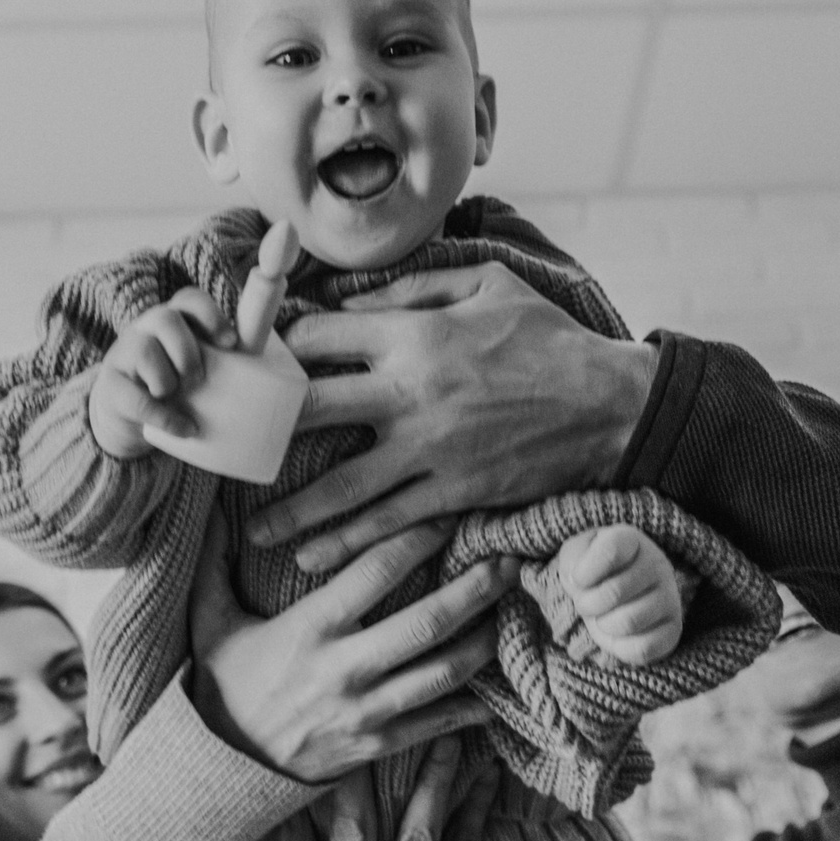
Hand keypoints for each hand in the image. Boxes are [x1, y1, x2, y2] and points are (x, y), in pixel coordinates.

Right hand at [89, 288, 230, 459]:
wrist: (127, 417)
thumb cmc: (174, 386)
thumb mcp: (199, 369)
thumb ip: (235, 366)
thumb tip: (293, 376)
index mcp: (173, 320)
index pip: (189, 299)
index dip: (210, 314)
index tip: (230, 342)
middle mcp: (146, 328)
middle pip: (165, 318)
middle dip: (188, 352)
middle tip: (197, 379)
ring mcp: (124, 354)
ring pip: (146, 351)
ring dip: (169, 380)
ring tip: (177, 395)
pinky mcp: (111, 387)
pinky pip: (138, 399)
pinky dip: (166, 417)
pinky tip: (184, 429)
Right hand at [188, 512, 512, 783]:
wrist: (219, 768)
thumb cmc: (221, 686)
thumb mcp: (210, 621)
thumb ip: (215, 563)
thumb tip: (207, 507)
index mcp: (310, 627)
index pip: (375, 571)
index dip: (418, 538)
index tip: (450, 515)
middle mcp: (345, 667)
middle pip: (426, 621)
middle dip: (474, 588)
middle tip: (510, 561)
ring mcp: (365, 710)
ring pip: (443, 672)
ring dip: (484, 642)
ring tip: (513, 614)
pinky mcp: (376, 745)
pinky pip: (435, 724)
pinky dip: (472, 708)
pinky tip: (499, 689)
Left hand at [245, 263, 658, 573]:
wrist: (609, 406)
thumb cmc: (548, 338)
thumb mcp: (486, 285)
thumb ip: (412, 289)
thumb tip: (347, 300)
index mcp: (414, 335)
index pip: (319, 336)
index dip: (279, 346)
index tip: (256, 363)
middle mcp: (409, 393)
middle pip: (310, 411)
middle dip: (263, 429)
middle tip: (230, 448)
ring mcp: (428, 449)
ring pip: (339, 485)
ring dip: (291, 509)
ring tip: (253, 529)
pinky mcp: (452, 491)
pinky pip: (387, 522)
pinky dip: (346, 542)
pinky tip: (312, 555)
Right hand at [267, 739, 506, 840]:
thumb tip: (245, 792)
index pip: (291, 832)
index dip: (307, 779)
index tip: (321, 729)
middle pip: (352, 827)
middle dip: (369, 768)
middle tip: (384, 717)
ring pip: (414, 837)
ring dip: (434, 781)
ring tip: (447, 739)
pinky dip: (474, 811)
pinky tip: (485, 777)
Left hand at [555, 525, 689, 665]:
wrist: (612, 589)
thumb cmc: (591, 571)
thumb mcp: (575, 556)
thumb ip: (572, 560)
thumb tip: (580, 581)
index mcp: (631, 540)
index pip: (610, 550)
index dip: (584, 572)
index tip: (578, 578)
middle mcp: (656, 564)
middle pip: (614, 592)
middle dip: (587, 604)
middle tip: (586, 603)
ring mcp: (669, 597)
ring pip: (629, 622)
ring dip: (603, 625)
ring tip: (603, 617)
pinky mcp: (673, 628)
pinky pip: (644, 648)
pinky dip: (620, 648)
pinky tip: (617, 635)